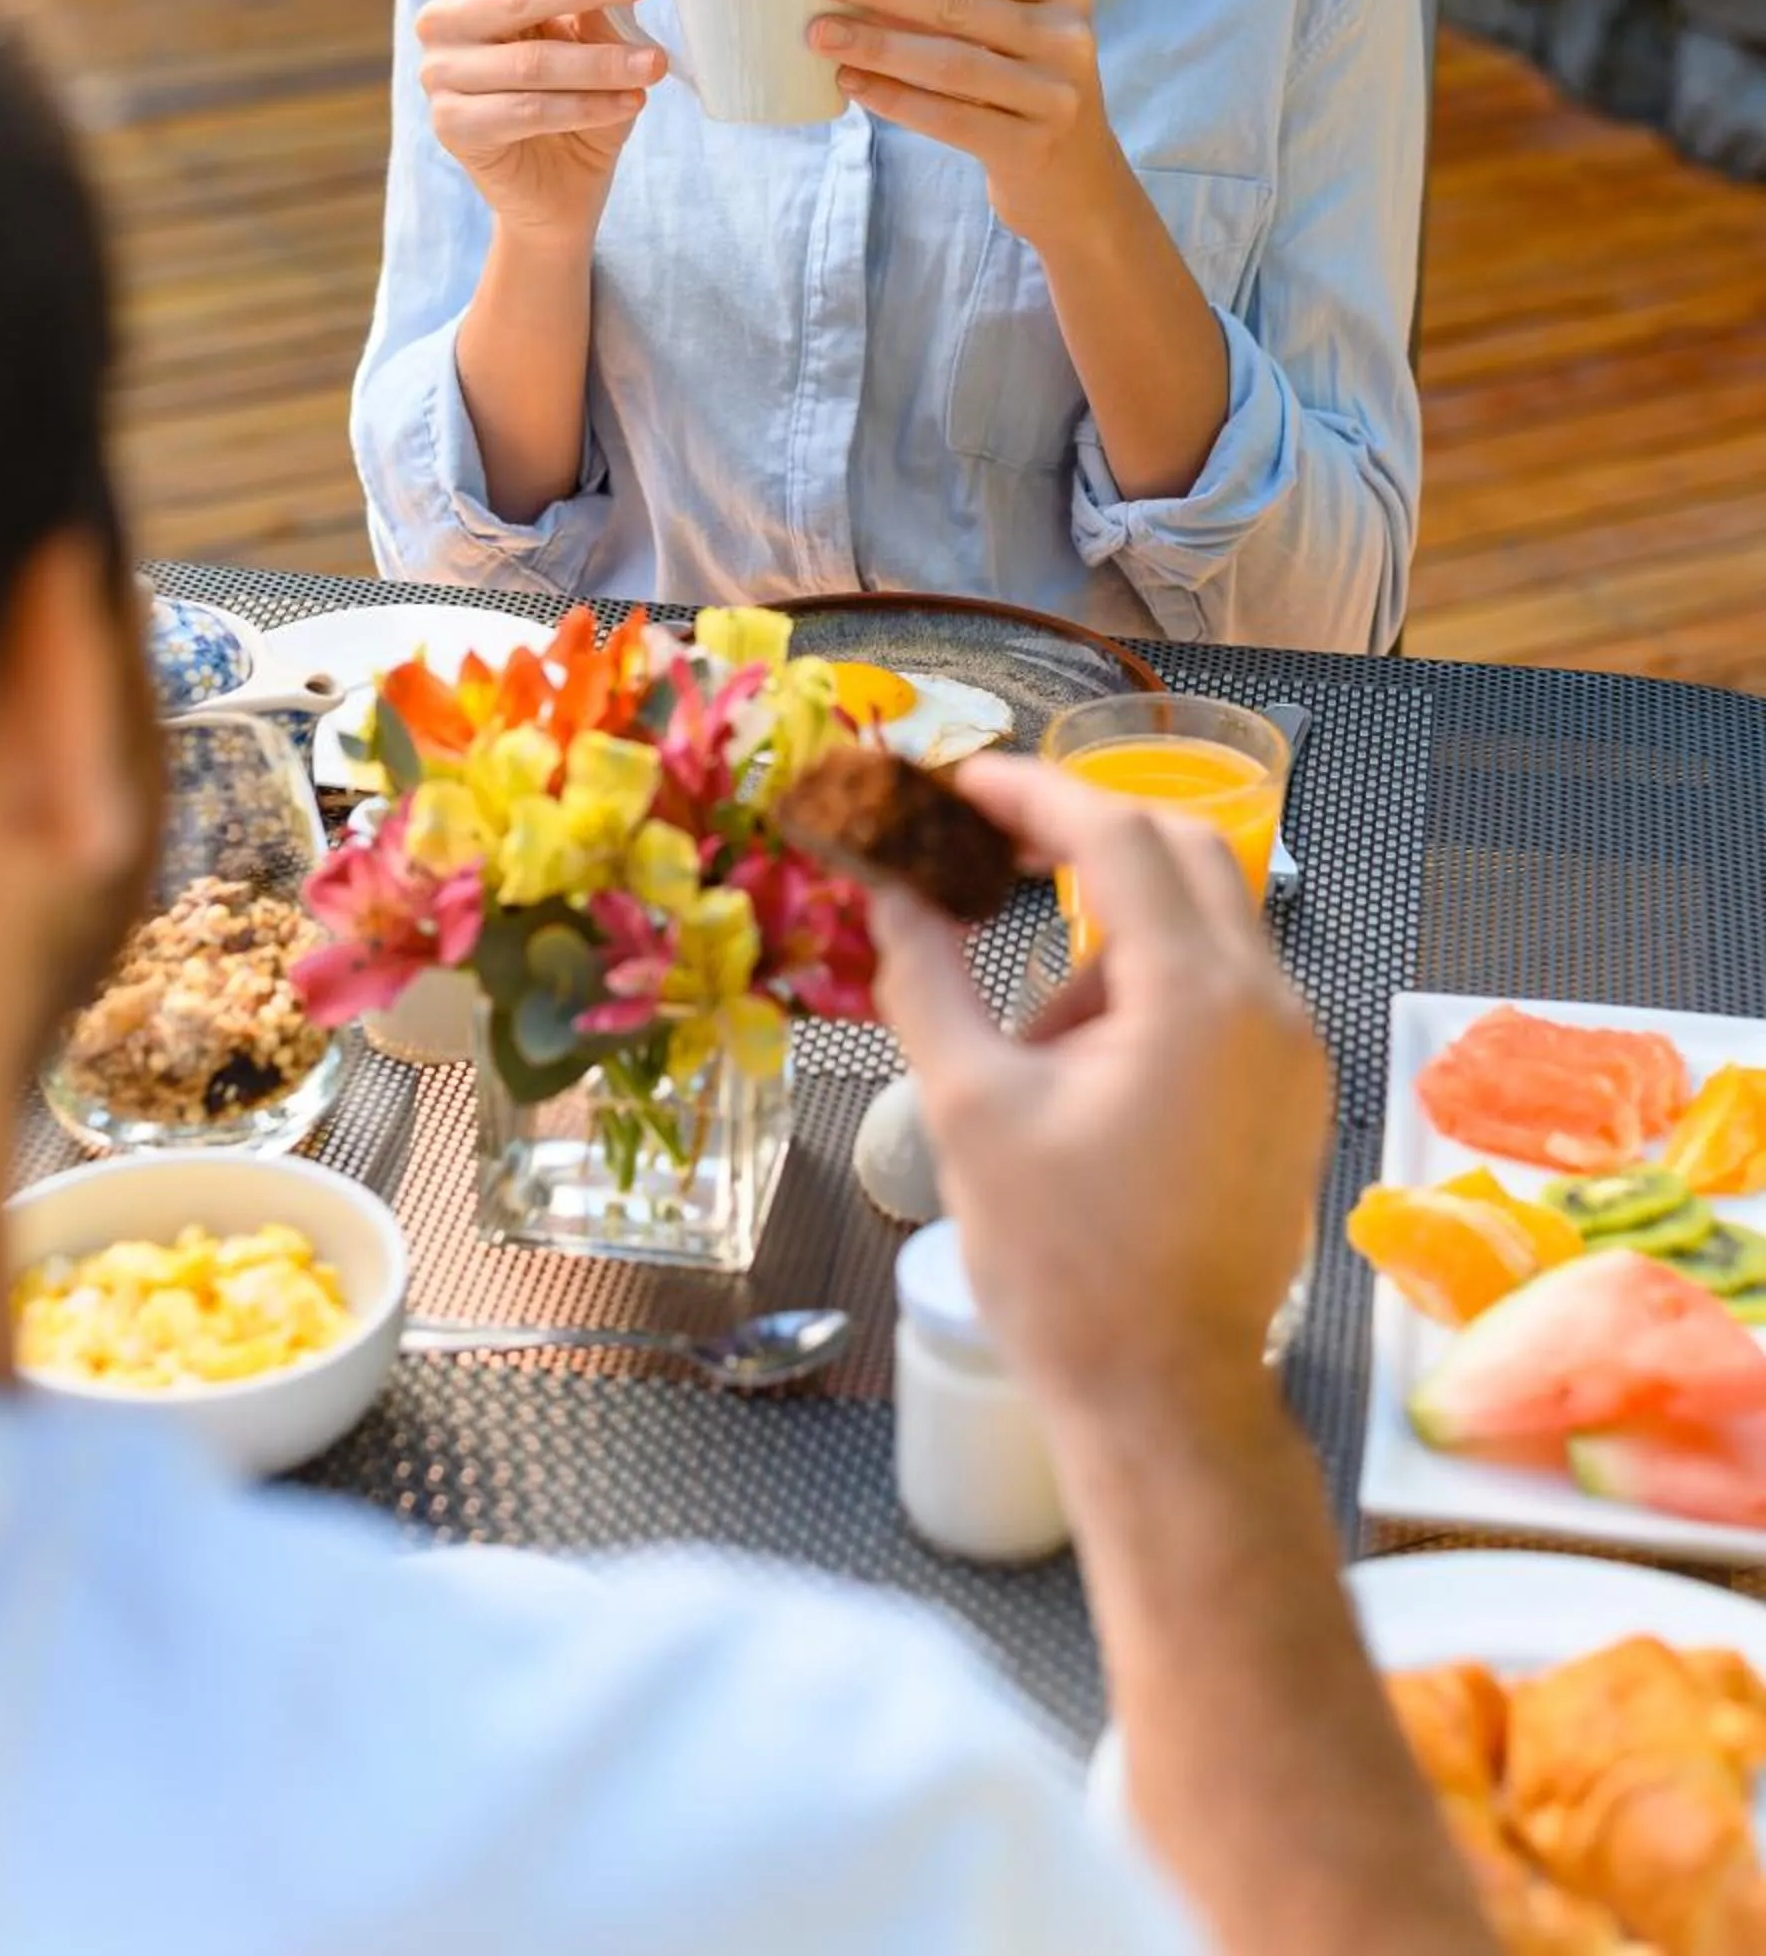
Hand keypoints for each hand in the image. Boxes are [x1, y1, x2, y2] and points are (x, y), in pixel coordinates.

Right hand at [418, 0, 666, 244]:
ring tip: (654, 63)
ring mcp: (440, 74)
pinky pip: (528, 111)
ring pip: (530, 61)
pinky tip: (630, 103)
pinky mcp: (452, 126)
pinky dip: (586, 107)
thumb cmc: (577, 97)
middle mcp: (444, 20)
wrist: (557, 187)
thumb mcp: (598, 35)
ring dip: (601, 61)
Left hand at [808, 0, 1111, 249]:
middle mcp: (1067, 37)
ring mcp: (1054, 95)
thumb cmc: (1023, 86)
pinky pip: (948, 118)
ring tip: (820, 33)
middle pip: (959, 2)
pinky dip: (894, 99)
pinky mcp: (1030, 147)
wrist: (1077, 181)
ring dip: (878, 44)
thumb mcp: (1016, 28)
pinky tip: (852, 84)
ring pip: (950, 63)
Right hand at [873, 758, 1330, 1420]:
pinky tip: (1074, 1072)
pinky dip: (1146, 992)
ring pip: (1201, 924)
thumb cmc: (1063, 1266)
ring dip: (1106, 934)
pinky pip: (1221, 993)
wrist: (1164, 1401)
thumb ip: (927, 974)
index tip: (955, 782)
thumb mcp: (969, 1108)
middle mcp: (1268, 1004)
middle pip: (1180, 852)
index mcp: (1197, 996)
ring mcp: (1293, 1051)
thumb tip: (890, 886)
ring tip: (1022, 1036)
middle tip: (987, 852)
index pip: (1115, 832)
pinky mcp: (1291, 1096)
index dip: (1027, 791)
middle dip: (1079, 838)